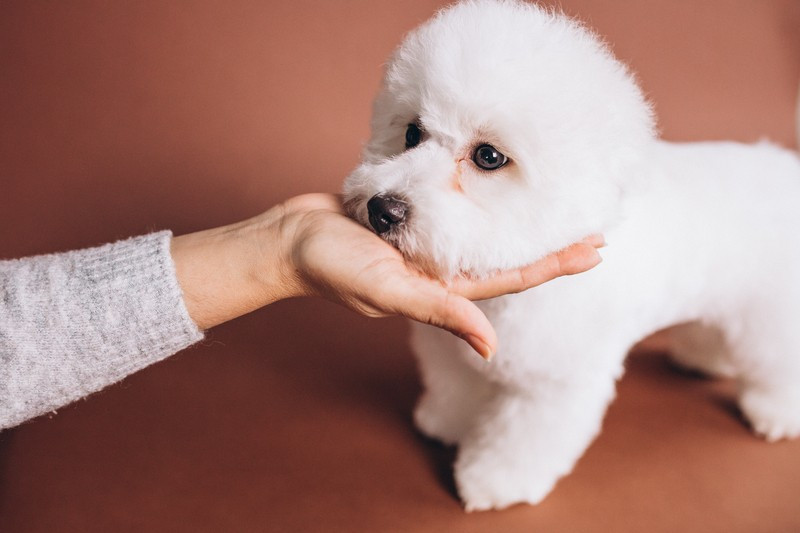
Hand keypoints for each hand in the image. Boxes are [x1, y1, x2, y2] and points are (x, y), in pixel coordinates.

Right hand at [171, 193, 602, 358]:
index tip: (594, 249)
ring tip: (552, 201)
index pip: (511, 277)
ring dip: (516, 219)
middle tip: (592, 222)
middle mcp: (439, 266)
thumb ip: (439, 311)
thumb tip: (493, 347)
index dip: (554, 264)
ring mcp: (423, 243)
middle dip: (548, 241)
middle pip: (505, 254)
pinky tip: (492, 187)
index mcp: (441, 285)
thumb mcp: (387, 289)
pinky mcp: (406, 220)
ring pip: (480, 231)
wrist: (288, 240)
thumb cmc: (331, 267)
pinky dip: (475, 202)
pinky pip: (449, 212)